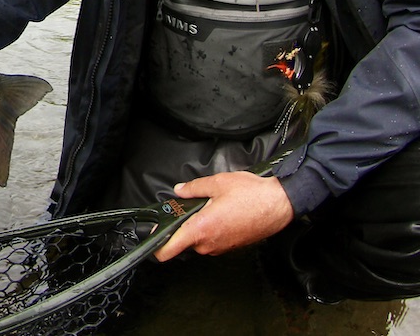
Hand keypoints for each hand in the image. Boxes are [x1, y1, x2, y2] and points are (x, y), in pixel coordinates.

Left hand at [153, 171, 294, 261]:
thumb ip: (193, 188)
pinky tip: (221, 212)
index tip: (152, 238)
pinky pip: (213, 239)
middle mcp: (210, 243)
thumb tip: (179, 190)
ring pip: (199, 239)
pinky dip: (212, 228)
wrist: (281, 204)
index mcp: (201, 229)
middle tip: (189, 205)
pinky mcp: (232, 246)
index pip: (169, 249)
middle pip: (184, 240)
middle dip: (183, 225)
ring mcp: (222, 247)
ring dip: (199, 225)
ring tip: (211, 205)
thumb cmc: (252, 194)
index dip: (157, 246)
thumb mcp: (217, 183)